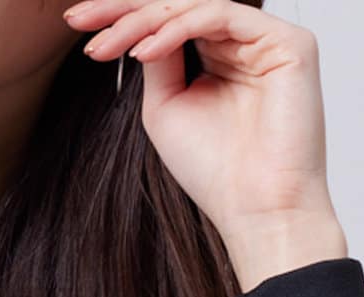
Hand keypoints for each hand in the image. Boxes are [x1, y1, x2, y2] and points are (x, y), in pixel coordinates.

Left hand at [63, 0, 349, 288]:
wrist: (255, 209)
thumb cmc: (214, 170)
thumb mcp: (166, 106)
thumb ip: (156, 59)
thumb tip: (138, 23)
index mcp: (219, 56)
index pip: (168, 22)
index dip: (122, 19)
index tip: (77, 24)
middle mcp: (244, 41)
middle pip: (179, 6)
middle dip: (124, 10)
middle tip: (78, 19)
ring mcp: (267, 39)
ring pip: (196, 5)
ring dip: (143, 21)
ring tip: (104, 46)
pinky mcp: (287, 42)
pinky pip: (221, 15)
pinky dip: (177, 29)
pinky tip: (143, 51)